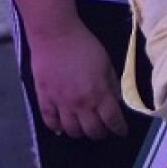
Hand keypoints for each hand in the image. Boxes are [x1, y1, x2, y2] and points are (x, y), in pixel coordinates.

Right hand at [29, 23, 128, 141]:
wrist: (55, 34)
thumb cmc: (84, 44)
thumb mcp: (106, 62)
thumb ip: (112, 84)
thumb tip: (116, 100)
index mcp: (99, 93)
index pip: (112, 120)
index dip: (119, 129)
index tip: (121, 131)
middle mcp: (81, 103)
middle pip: (93, 131)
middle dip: (101, 133)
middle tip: (102, 128)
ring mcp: (61, 103)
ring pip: (72, 131)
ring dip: (80, 132)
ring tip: (83, 127)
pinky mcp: (44, 99)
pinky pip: (50, 121)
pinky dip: (56, 128)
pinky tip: (61, 127)